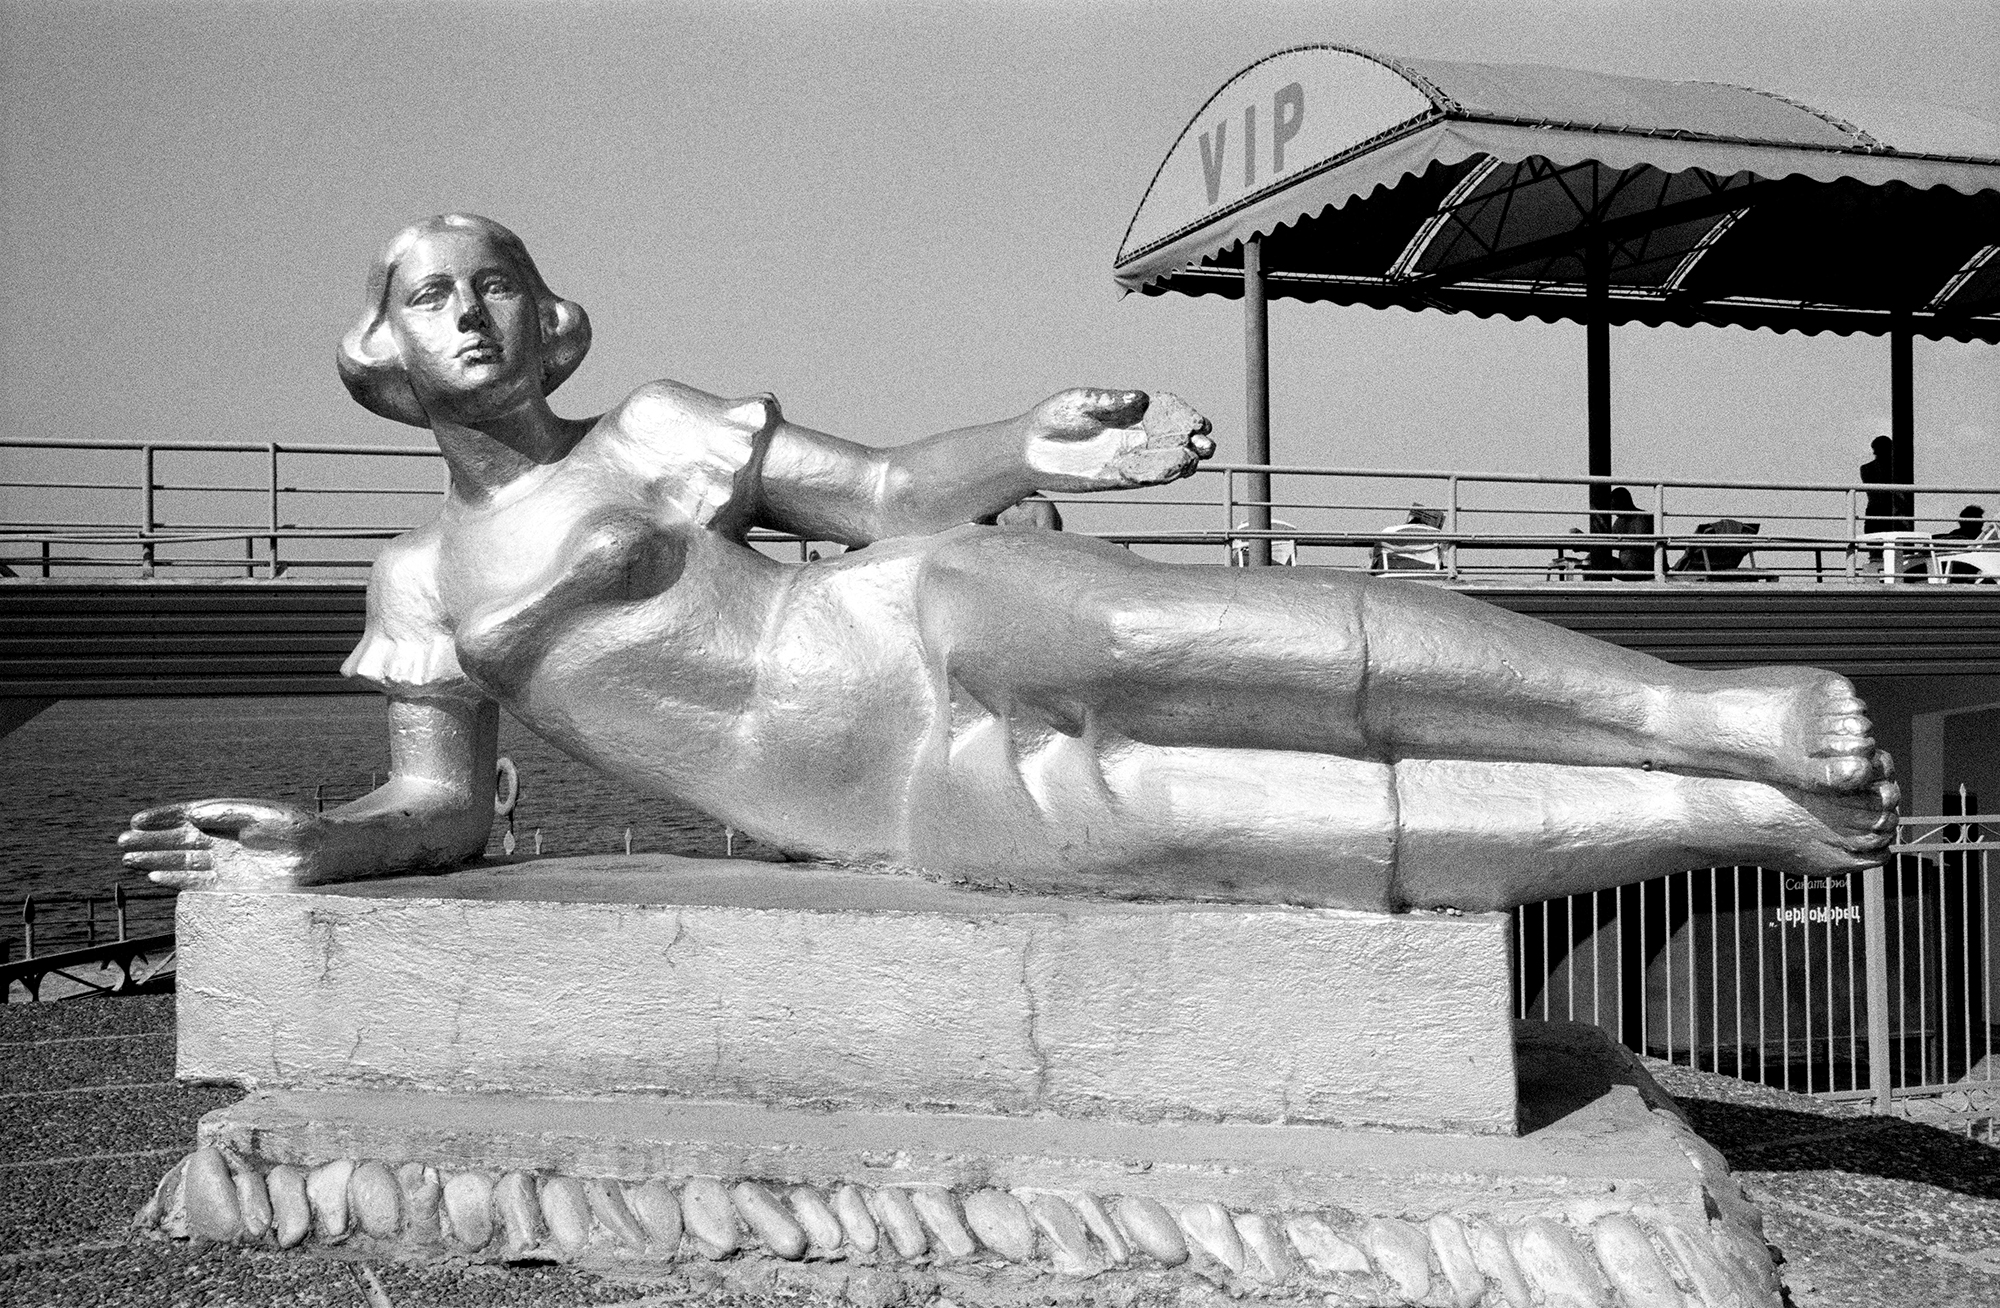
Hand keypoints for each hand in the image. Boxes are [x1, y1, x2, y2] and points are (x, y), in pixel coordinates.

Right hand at [118, 799, 329, 889]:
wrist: (323, 856)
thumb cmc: (299, 830)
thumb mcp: (265, 816)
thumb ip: (229, 815)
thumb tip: (193, 815)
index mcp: (228, 818)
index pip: (187, 816)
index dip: (161, 818)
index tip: (137, 821)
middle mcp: (222, 840)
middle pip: (178, 840)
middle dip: (150, 841)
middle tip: (122, 842)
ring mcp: (225, 863)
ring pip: (182, 861)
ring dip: (155, 861)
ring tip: (129, 860)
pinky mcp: (232, 885)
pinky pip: (197, 883)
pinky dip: (177, 881)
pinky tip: (156, 878)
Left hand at [1023, 389, 1214, 491]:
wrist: (1030, 448)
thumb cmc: (1055, 417)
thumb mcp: (1080, 401)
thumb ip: (1109, 401)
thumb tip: (1140, 398)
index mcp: (1130, 412)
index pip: (1167, 414)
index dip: (1185, 417)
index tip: (1199, 422)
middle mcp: (1134, 436)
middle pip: (1173, 439)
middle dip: (1193, 442)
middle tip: (1206, 446)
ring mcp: (1127, 458)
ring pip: (1163, 461)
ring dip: (1182, 462)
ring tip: (1194, 461)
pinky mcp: (1116, 478)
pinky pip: (1144, 478)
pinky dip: (1160, 475)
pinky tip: (1174, 473)